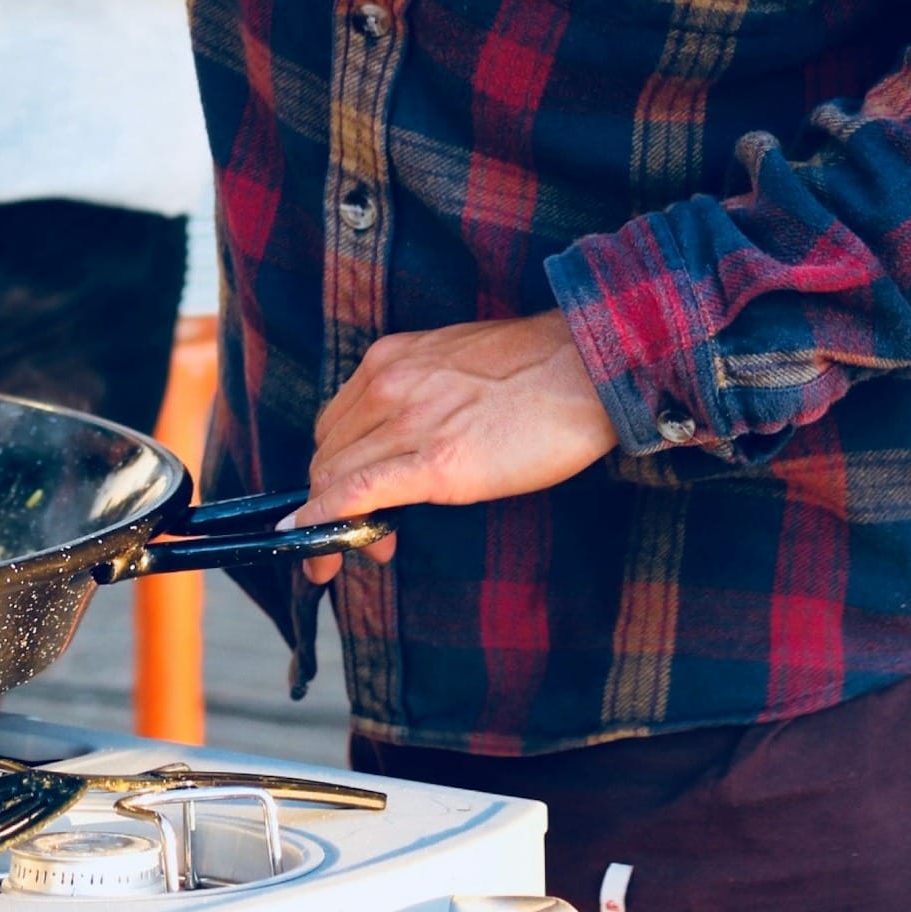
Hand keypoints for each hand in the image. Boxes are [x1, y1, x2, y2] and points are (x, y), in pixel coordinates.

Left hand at [295, 312, 618, 577]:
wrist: (590, 367)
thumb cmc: (537, 371)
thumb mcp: (453, 366)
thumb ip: (416, 396)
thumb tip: (399, 442)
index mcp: (389, 360)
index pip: (335, 425)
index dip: (335, 471)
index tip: (348, 499)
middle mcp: (387, 385)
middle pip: (328, 455)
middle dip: (333, 503)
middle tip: (365, 536)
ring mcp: (408, 421)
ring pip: (335, 478)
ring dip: (335, 523)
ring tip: (372, 549)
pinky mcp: (437, 463)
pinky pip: (358, 494)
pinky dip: (326, 523)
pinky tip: (319, 551)